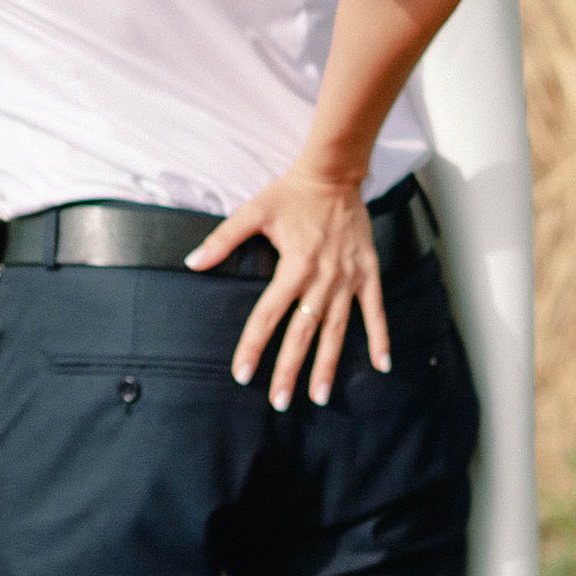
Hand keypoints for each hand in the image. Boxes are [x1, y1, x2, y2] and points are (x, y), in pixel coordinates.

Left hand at [188, 164, 389, 408]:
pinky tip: (382, 365)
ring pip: (337, 330)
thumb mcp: (253, 211)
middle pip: (302, 332)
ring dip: (327, 364)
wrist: (334, 174)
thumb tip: (192, 262)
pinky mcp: (368, 273)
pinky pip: (376, 311)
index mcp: (294, 266)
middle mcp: (322, 278)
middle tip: (279, 402)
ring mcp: (348, 279)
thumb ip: (223, 239)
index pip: (268, 314)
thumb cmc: (291, 193)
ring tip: (318, 396)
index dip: (253, 345)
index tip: (243, 374)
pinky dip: (380, 337)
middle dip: (289, 369)